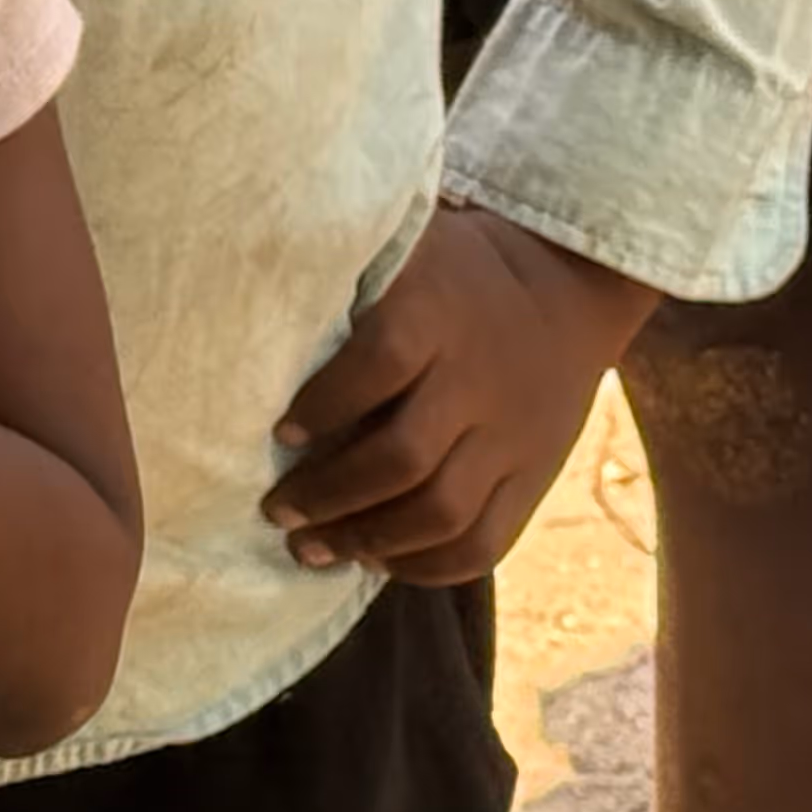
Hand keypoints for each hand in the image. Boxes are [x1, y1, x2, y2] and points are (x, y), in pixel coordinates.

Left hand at [267, 208, 656, 584]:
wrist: (570, 283)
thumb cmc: (451, 267)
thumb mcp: (404, 244)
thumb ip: (341, 272)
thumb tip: (241, 287)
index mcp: (437, 315)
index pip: (379, 365)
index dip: (323, 405)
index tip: (277, 432)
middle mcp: (478, 381)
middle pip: (404, 458)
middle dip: (329, 495)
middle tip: (275, 511)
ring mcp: (513, 437)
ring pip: (442, 513)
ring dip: (368, 541)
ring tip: (309, 550)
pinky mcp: (536, 477)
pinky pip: (485, 543)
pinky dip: (427, 567)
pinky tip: (376, 564)